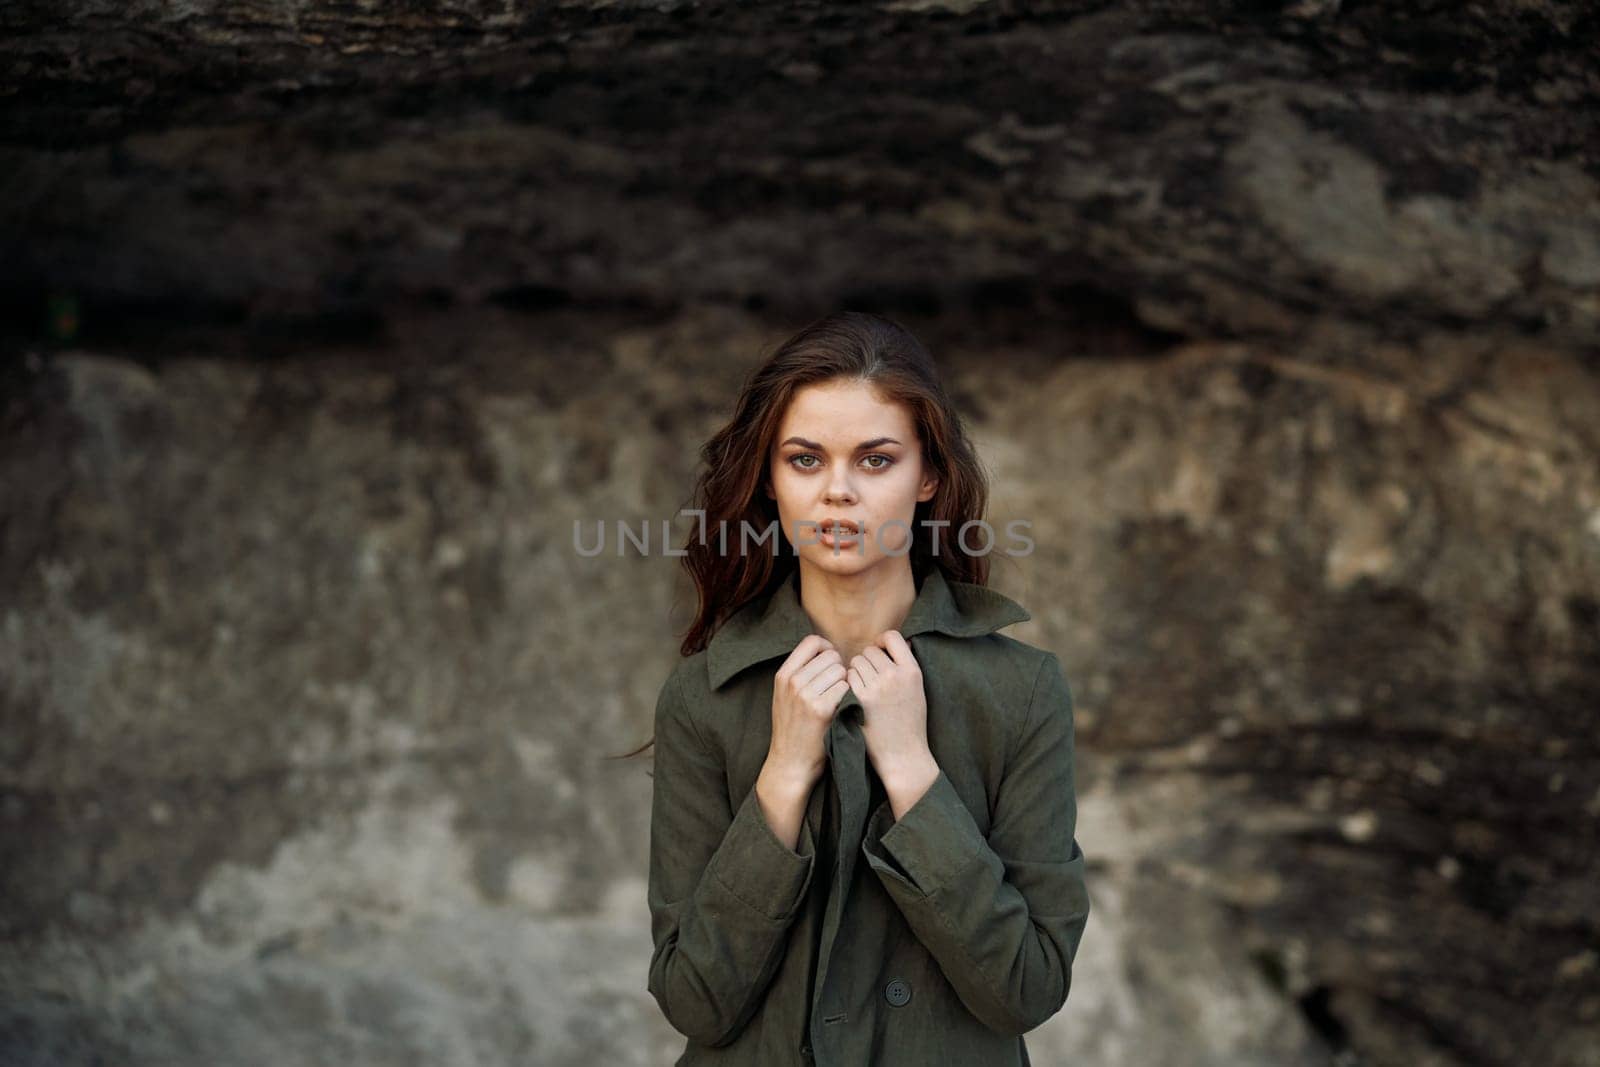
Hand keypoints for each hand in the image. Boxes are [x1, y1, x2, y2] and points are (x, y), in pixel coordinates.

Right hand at [764, 634, 847, 791]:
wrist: (790, 762)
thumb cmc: (793, 729)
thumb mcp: (785, 696)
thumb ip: (800, 672)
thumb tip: (825, 649)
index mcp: (783, 675)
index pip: (811, 642)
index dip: (827, 648)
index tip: (832, 663)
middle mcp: (792, 682)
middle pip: (830, 655)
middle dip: (839, 668)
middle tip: (837, 686)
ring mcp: (806, 695)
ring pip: (840, 670)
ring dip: (845, 682)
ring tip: (839, 698)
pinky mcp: (821, 709)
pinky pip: (845, 688)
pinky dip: (848, 696)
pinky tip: (842, 708)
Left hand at [847, 630, 937, 797]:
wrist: (903, 755)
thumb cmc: (911, 724)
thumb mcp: (917, 690)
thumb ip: (907, 667)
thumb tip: (898, 642)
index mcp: (912, 671)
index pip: (892, 637)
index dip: (881, 642)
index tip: (879, 653)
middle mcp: (895, 675)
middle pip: (870, 650)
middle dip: (867, 661)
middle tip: (870, 678)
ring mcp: (877, 687)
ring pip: (856, 662)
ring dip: (856, 672)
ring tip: (863, 688)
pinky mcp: (860, 699)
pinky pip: (848, 678)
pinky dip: (848, 684)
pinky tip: (855, 696)